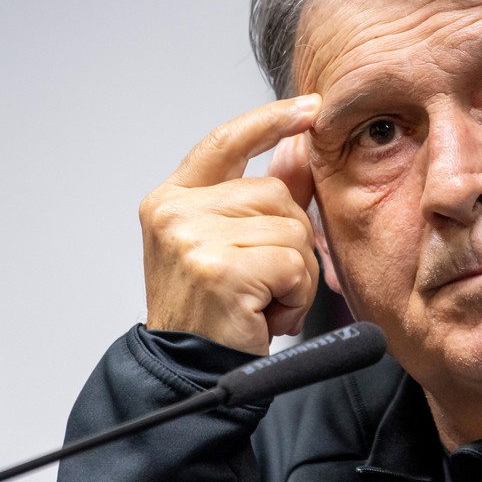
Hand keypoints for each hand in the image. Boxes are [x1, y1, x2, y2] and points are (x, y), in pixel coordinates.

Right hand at [139, 95, 320, 354]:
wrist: (191, 374)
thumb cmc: (213, 315)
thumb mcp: (233, 246)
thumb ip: (265, 196)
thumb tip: (301, 145)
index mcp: (171, 200)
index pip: (226, 141)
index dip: (271, 121)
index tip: (309, 108)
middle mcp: (175, 213)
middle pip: (276, 193)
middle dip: (290, 240)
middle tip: (264, 283)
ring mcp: (193, 239)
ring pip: (292, 228)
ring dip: (295, 272)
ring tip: (262, 301)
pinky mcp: (219, 269)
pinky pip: (293, 263)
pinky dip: (295, 295)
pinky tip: (266, 315)